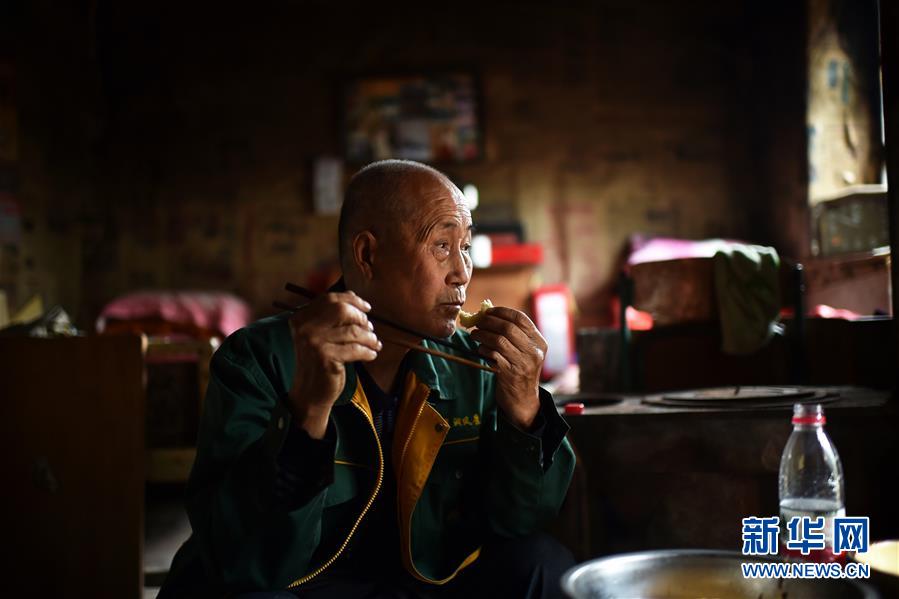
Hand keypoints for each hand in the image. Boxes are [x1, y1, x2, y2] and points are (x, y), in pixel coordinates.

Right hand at [288, 291, 380, 437]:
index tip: (366, 307)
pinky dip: (367, 351)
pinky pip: (355, 349)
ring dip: (369, 337)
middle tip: (370, 328)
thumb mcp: (320, 336)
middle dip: (361, 318)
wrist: (309, 392)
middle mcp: (305, 328)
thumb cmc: (318, 362)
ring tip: (374, 343)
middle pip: (341, 310)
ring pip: (352, 331)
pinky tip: (371, 354)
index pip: (330, 299)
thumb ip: (331, 317)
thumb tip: (354, 298)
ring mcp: (314, 342)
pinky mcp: (325, 357)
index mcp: (301, 318)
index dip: (351, 300)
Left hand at [469, 307, 546, 429]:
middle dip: (489, 322)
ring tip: (475, 335)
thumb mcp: (524, 352)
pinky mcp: (511, 374)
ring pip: (499, 340)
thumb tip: (487, 314)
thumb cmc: (520, 370)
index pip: (521, 318)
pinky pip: (493, 355)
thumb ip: (512, 334)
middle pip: (508, 328)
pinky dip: (483, 350)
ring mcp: (524, 363)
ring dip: (483, 335)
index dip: (502, 312)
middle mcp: (534, 352)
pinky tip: (480, 350)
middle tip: (477, 322)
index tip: (488, 311)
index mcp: (539, 342)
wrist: (523, 400)